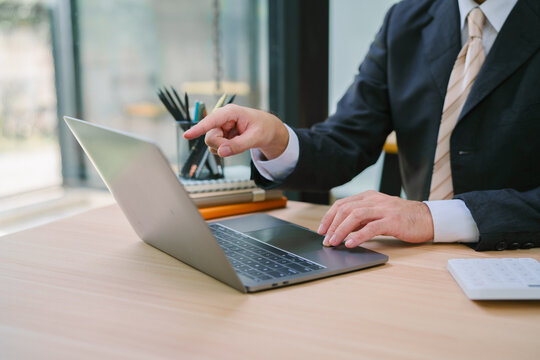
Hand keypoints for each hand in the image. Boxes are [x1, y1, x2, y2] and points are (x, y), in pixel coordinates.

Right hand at [183, 104, 288, 158]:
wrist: (268, 129)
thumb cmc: (264, 128)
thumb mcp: (255, 138)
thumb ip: (238, 146)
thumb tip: (221, 152)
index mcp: (231, 112)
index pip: (211, 121)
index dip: (199, 128)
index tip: (187, 135)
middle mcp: (222, 118)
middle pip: (210, 137)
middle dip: (221, 145)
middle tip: (237, 144)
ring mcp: (220, 126)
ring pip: (211, 143)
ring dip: (223, 147)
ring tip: (239, 142)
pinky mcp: (220, 133)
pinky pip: (215, 146)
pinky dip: (225, 149)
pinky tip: (234, 143)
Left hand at [318, 190, 433, 247]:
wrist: (428, 218)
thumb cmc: (402, 218)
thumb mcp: (378, 214)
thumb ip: (362, 219)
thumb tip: (341, 229)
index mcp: (369, 197)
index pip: (342, 204)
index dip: (329, 217)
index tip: (321, 230)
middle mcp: (374, 200)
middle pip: (345, 209)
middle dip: (332, 225)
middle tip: (325, 240)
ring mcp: (384, 209)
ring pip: (355, 216)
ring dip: (341, 230)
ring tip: (334, 242)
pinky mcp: (393, 221)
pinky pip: (371, 227)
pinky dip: (358, 236)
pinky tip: (350, 244)